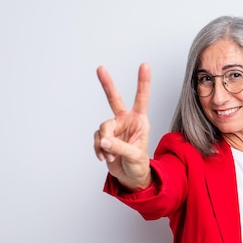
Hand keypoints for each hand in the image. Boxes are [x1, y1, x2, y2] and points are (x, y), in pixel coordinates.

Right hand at [94, 63, 152, 189]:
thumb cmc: (139, 165)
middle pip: (114, 99)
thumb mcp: (134, 156)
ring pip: (102, 128)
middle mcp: (126, 121)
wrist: (131, 177)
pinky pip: (97, 139)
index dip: (143, 82)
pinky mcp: (104, 137)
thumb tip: (103, 140)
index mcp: (140, 121)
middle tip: (100, 68)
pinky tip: (105, 158)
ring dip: (105, 144)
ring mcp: (114, 128)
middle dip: (107, 84)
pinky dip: (99, 150)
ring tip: (112, 157)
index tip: (144, 65)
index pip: (142, 98)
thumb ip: (119, 147)